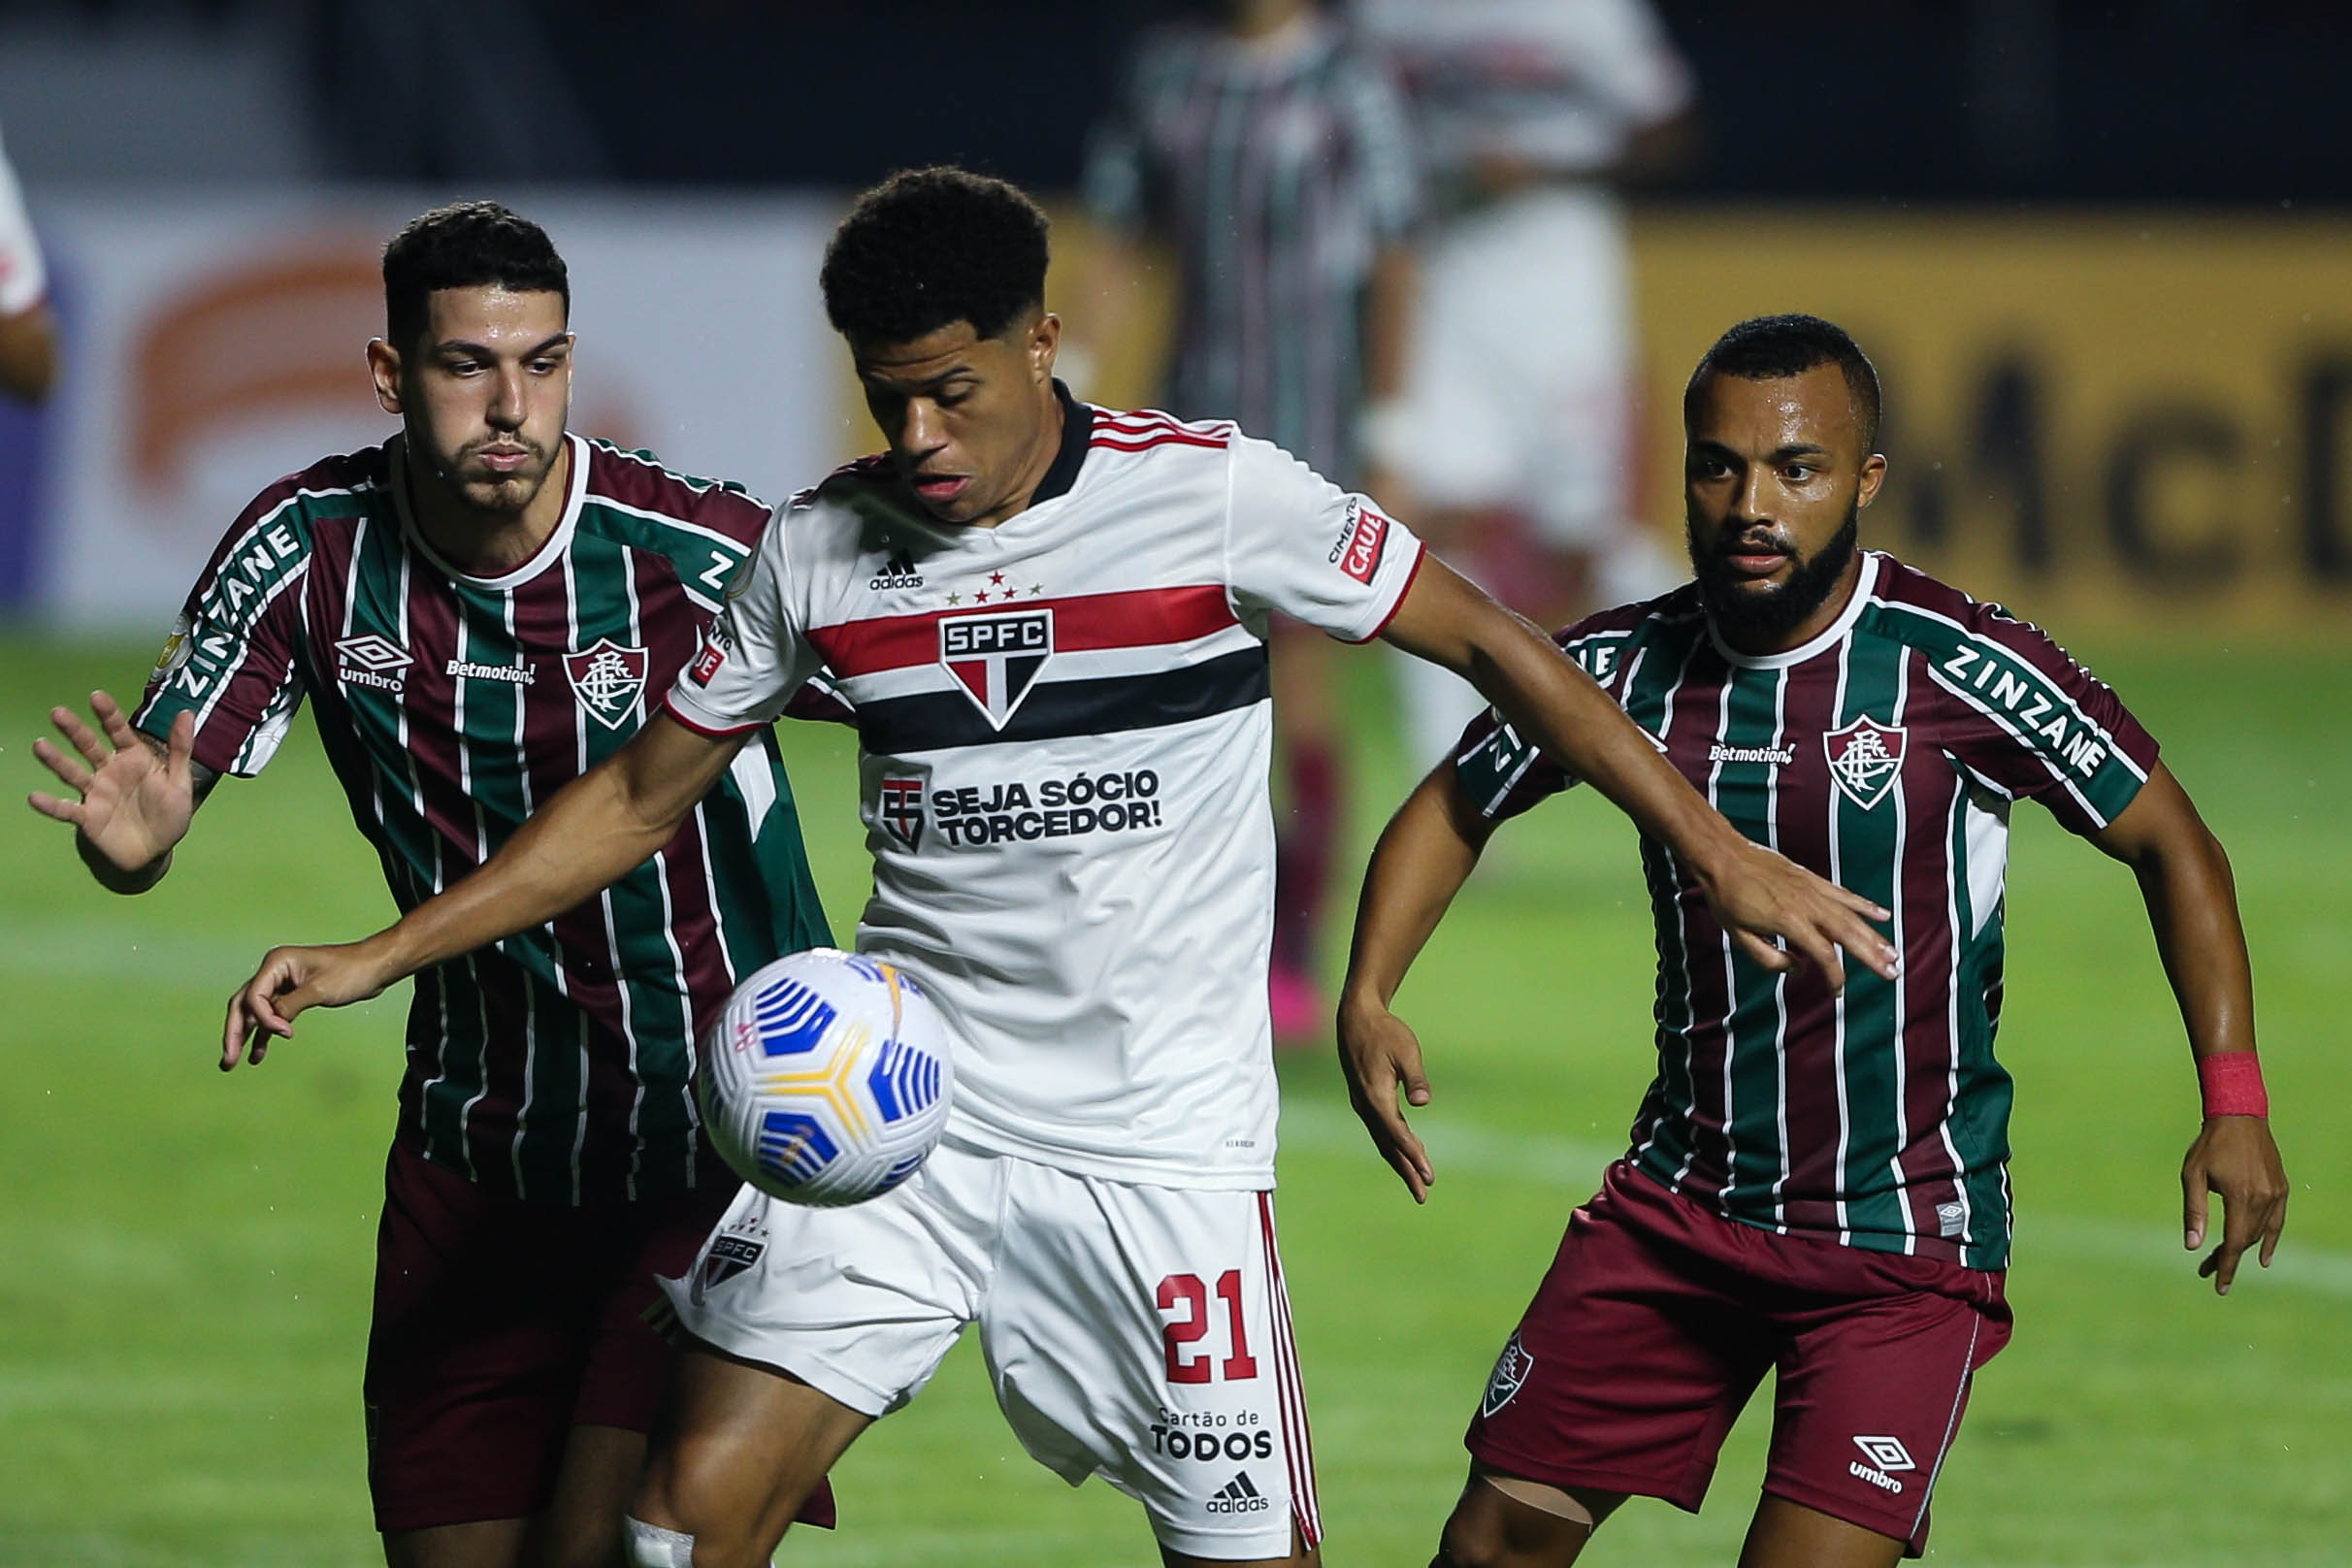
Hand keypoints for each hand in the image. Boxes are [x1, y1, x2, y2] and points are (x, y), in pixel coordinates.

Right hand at [28, 693, 196, 875]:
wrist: (156, 851)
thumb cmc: (168, 814)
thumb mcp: (180, 782)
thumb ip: (180, 749)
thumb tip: (185, 713)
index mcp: (133, 760)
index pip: (119, 732)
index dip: (109, 715)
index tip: (97, 697)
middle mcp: (110, 772)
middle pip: (89, 747)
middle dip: (75, 730)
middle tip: (58, 712)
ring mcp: (96, 793)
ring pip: (73, 773)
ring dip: (56, 760)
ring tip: (40, 745)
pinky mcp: (87, 817)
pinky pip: (67, 810)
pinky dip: (51, 805)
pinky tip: (35, 797)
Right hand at [222, 941, 397, 1069]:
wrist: (376, 966)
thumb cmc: (352, 971)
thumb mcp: (320, 990)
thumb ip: (290, 1006)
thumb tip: (269, 1024)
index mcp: (277, 962)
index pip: (254, 995)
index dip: (263, 1018)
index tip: (286, 1033)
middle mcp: (273, 971)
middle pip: (244, 1004)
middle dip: (235, 1033)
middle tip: (228, 1061)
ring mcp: (281, 982)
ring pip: (254, 1012)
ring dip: (245, 1036)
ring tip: (232, 1063)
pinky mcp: (292, 994)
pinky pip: (271, 1016)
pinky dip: (265, 1033)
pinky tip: (258, 1054)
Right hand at [1337, 994, 1436, 1201]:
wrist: (1357, 1018)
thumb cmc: (1385, 1032)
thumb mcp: (1406, 1050)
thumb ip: (1415, 1077)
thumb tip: (1423, 1102)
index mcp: (1375, 1096)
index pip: (1397, 1133)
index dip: (1413, 1155)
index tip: (1427, 1174)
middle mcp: (1366, 1105)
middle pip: (1388, 1146)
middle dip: (1405, 1171)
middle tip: (1423, 1196)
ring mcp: (1363, 1104)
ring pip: (1382, 1140)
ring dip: (1399, 1162)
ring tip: (1416, 1183)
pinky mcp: (1365, 1100)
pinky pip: (1380, 1130)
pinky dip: (1393, 1146)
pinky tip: (1404, 1153)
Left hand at [1695, 838, 1896, 991]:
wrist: (1724, 856)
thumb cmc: (1727, 897)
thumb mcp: (1739, 936)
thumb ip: (1769, 959)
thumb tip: (1798, 970)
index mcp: (1789, 922)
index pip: (1823, 955)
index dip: (1834, 976)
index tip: (1837, 992)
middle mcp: (1808, 906)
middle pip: (1848, 935)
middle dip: (1872, 956)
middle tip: (1893, 973)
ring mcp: (1813, 890)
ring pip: (1852, 916)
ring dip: (1875, 936)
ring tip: (1894, 953)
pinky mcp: (1813, 879)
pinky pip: (1845, 894)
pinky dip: (1865, 905)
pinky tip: (1883, 915)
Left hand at [2182, 1115, 2287, 1294]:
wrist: (2239, 1117)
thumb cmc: (2210, 1145)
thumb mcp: (2193, 1175)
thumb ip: (2194, 1211)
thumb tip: (2192, 1245)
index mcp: (2241, 1197)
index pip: (2234, 1242)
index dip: (2225, 1266)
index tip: (2216, 1284)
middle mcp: (2264, 1199)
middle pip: (2246, 1240)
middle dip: (2226, 1259)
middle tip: (2206, 1271)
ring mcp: (2276, 1194)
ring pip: (2261, 1233)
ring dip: (2243, 1250)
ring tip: (2222, 1262)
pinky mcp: (2281, 1189)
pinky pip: (2277, 1222)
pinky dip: (2269, 1240)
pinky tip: (2263, 1257)